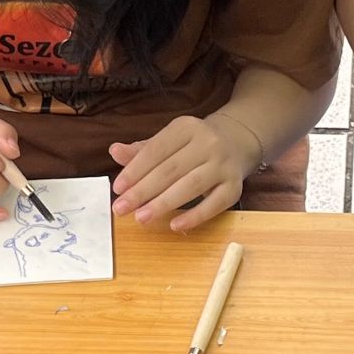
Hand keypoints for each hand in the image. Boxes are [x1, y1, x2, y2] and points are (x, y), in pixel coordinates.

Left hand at [109, 114, 262, 231]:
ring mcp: (223, 165)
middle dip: (143, 191)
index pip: (156, 150)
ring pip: (190, 186)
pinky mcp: (235, 186)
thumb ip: (142, 150)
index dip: (135, 170)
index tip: (117, 189)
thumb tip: (114, 152)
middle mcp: (207, 143)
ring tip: (141, 218)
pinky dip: (194, 216)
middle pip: (170, 170)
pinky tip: (174, 225)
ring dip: (163, 204)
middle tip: (121, 209)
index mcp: (186, 127)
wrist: (238, 141)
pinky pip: (215, 204)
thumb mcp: (170, 141)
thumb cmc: (195, 145)